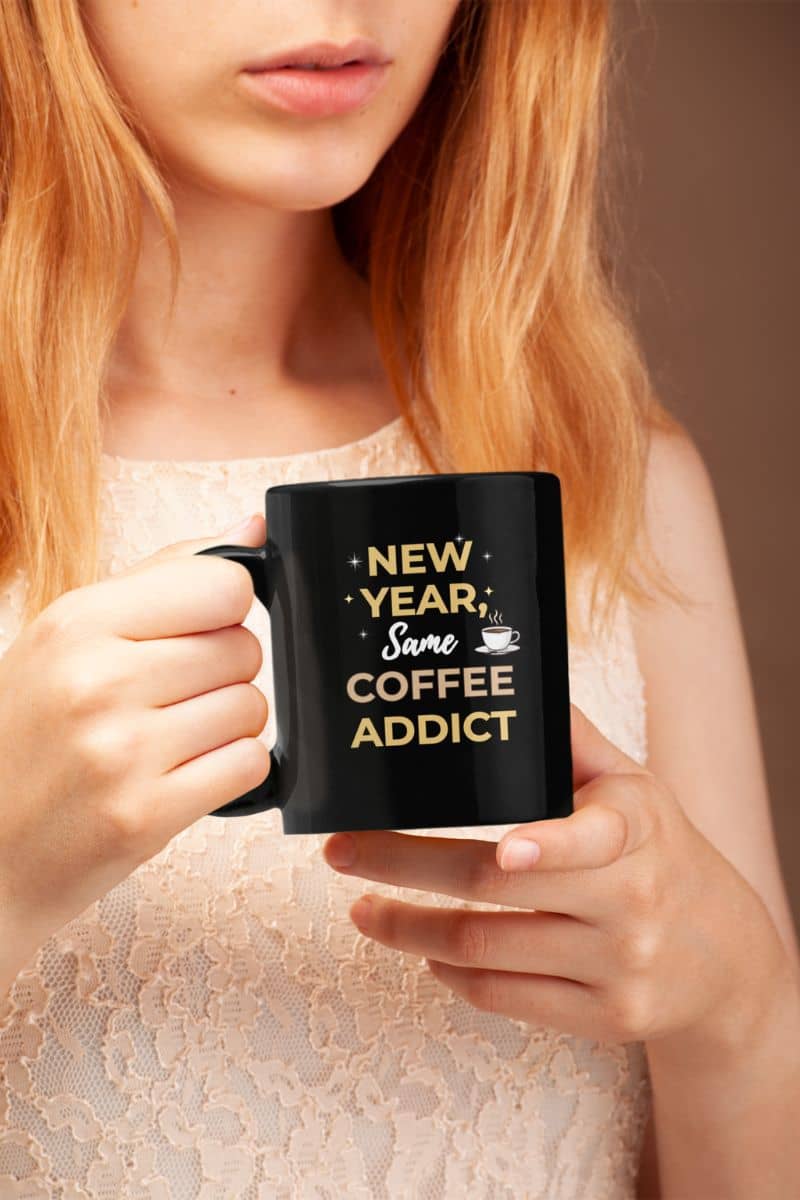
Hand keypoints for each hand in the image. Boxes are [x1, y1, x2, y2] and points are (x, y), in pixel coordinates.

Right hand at [0, 513, 269, 993]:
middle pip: (244, 648)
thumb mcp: (70, 636)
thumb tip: (254, 527)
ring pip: (252, 708)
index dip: (225, 607)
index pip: (224, 585)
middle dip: (224, 671)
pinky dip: (231, 770)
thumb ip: (166, 575)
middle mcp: (98, 682)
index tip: (199, 628)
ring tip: (173, 737)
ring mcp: (122, 753)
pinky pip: (249, 765)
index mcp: (78, 622)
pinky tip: (185, 772)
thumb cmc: (33, 731)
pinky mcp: (147, 816)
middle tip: (174, 694)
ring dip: (229, 724)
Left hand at [323, 703, 787, 1050]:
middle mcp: (630, 899)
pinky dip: (451, 975)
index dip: (549, 844)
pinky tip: (425, 952)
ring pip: (487, 952)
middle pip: (497, 889)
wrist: (720, 950)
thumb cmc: (654, 847)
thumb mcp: (631, 785)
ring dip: (408, 929)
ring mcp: (619, 966)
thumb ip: (571, 740)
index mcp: (635, 827)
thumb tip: (508, 680)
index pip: (593, 836)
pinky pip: (506, 1000)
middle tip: (341, 853)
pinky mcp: (607, 1018)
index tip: (506, 846)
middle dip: (404, 869)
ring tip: (364, 911)